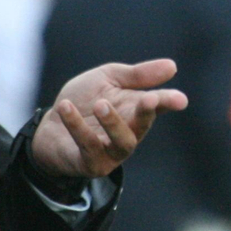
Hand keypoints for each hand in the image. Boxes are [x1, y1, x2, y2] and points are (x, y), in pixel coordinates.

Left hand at [30, 59, 186, 178]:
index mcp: (136, 110)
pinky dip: (76, 126)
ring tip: (100, 104)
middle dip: (148, 112)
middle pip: (143, 125)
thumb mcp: (108, 79)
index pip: (158, 105)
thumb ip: (136, 75)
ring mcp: (112, 152)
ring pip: (122, 142)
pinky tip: (66, 107)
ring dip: (113, 123)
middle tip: (149, 99)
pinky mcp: (91, 164)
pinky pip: (87, 146)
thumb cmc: (83, 101)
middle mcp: (129, 132)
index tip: (181, 100)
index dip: (169, 102)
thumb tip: (173, 67)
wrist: (49, 126)